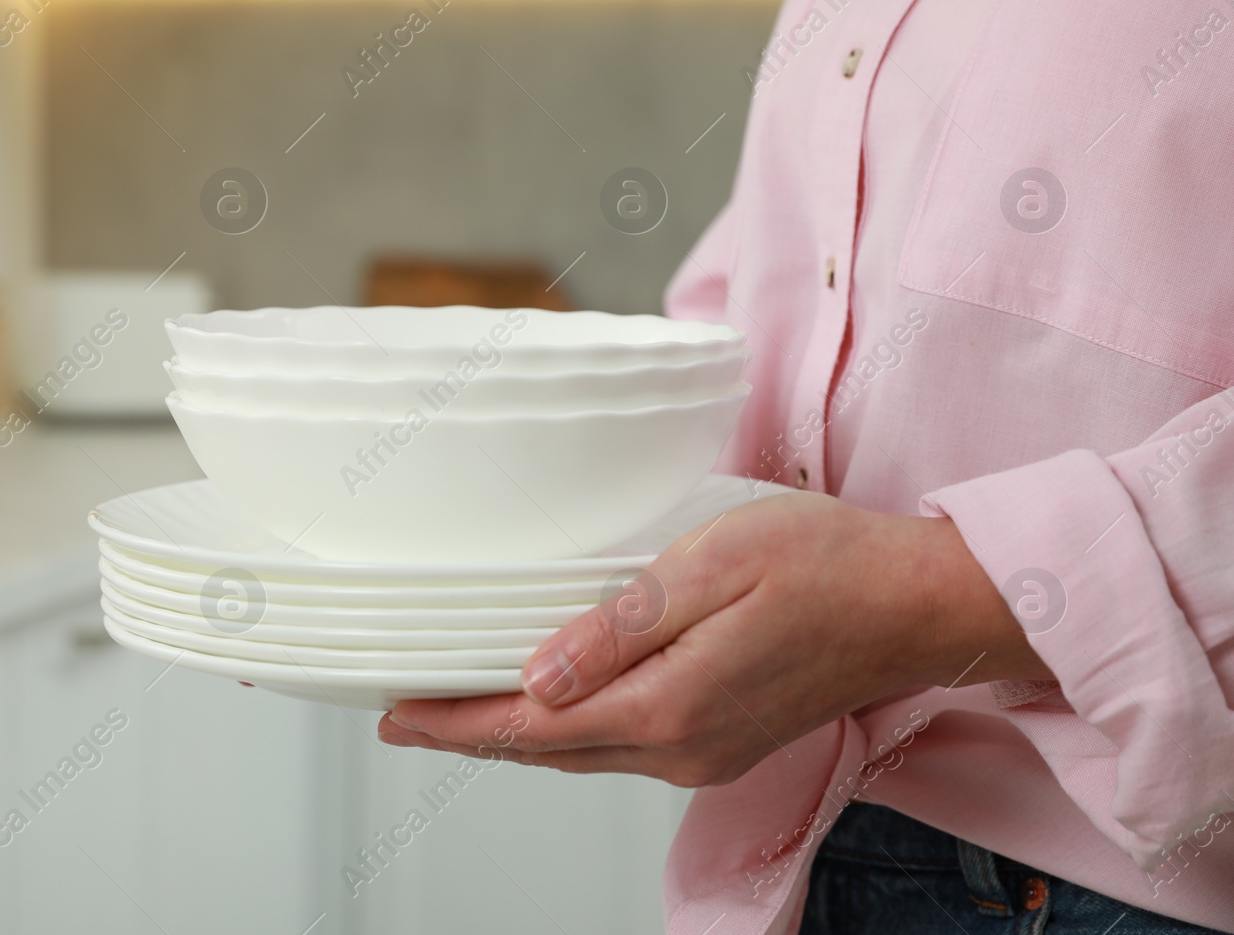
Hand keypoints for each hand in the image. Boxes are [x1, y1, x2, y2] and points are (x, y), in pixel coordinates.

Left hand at [378, 492, 1050, 785]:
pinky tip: (552, 707)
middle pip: (548, 751)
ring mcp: (706, 753)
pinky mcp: (724, 740)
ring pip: (583, 754)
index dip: (456, 724)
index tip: (395, 716)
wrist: (922, 605)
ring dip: (517, 736)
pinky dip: (569, 733)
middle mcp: (681, 748)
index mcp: (669, 707)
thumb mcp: (714, 566)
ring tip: (460, 709)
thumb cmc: (829, 565)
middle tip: (406, 712)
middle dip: (471, 734)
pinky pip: (621, 746)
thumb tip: (538, 678)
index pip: (531, 729)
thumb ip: (620, 626)